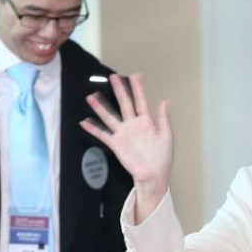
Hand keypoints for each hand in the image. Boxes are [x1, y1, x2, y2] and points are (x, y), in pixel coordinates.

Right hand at [82, 74, 172, 216]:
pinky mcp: (116, 144)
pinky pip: (103, 134)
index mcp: (147, 122)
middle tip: (113, 77)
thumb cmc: (162, 158)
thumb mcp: (166, 136)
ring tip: (92, 96)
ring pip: (110, 116)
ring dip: (100, 107)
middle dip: (119, 90)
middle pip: (124, 104)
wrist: (153, 175)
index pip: (141, 101)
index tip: (134, 76)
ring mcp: (123, 134)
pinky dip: (93, 129)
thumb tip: (165, 101)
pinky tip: (84, 122)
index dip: (138, 89)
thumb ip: (164, 119)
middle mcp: (133, 125)